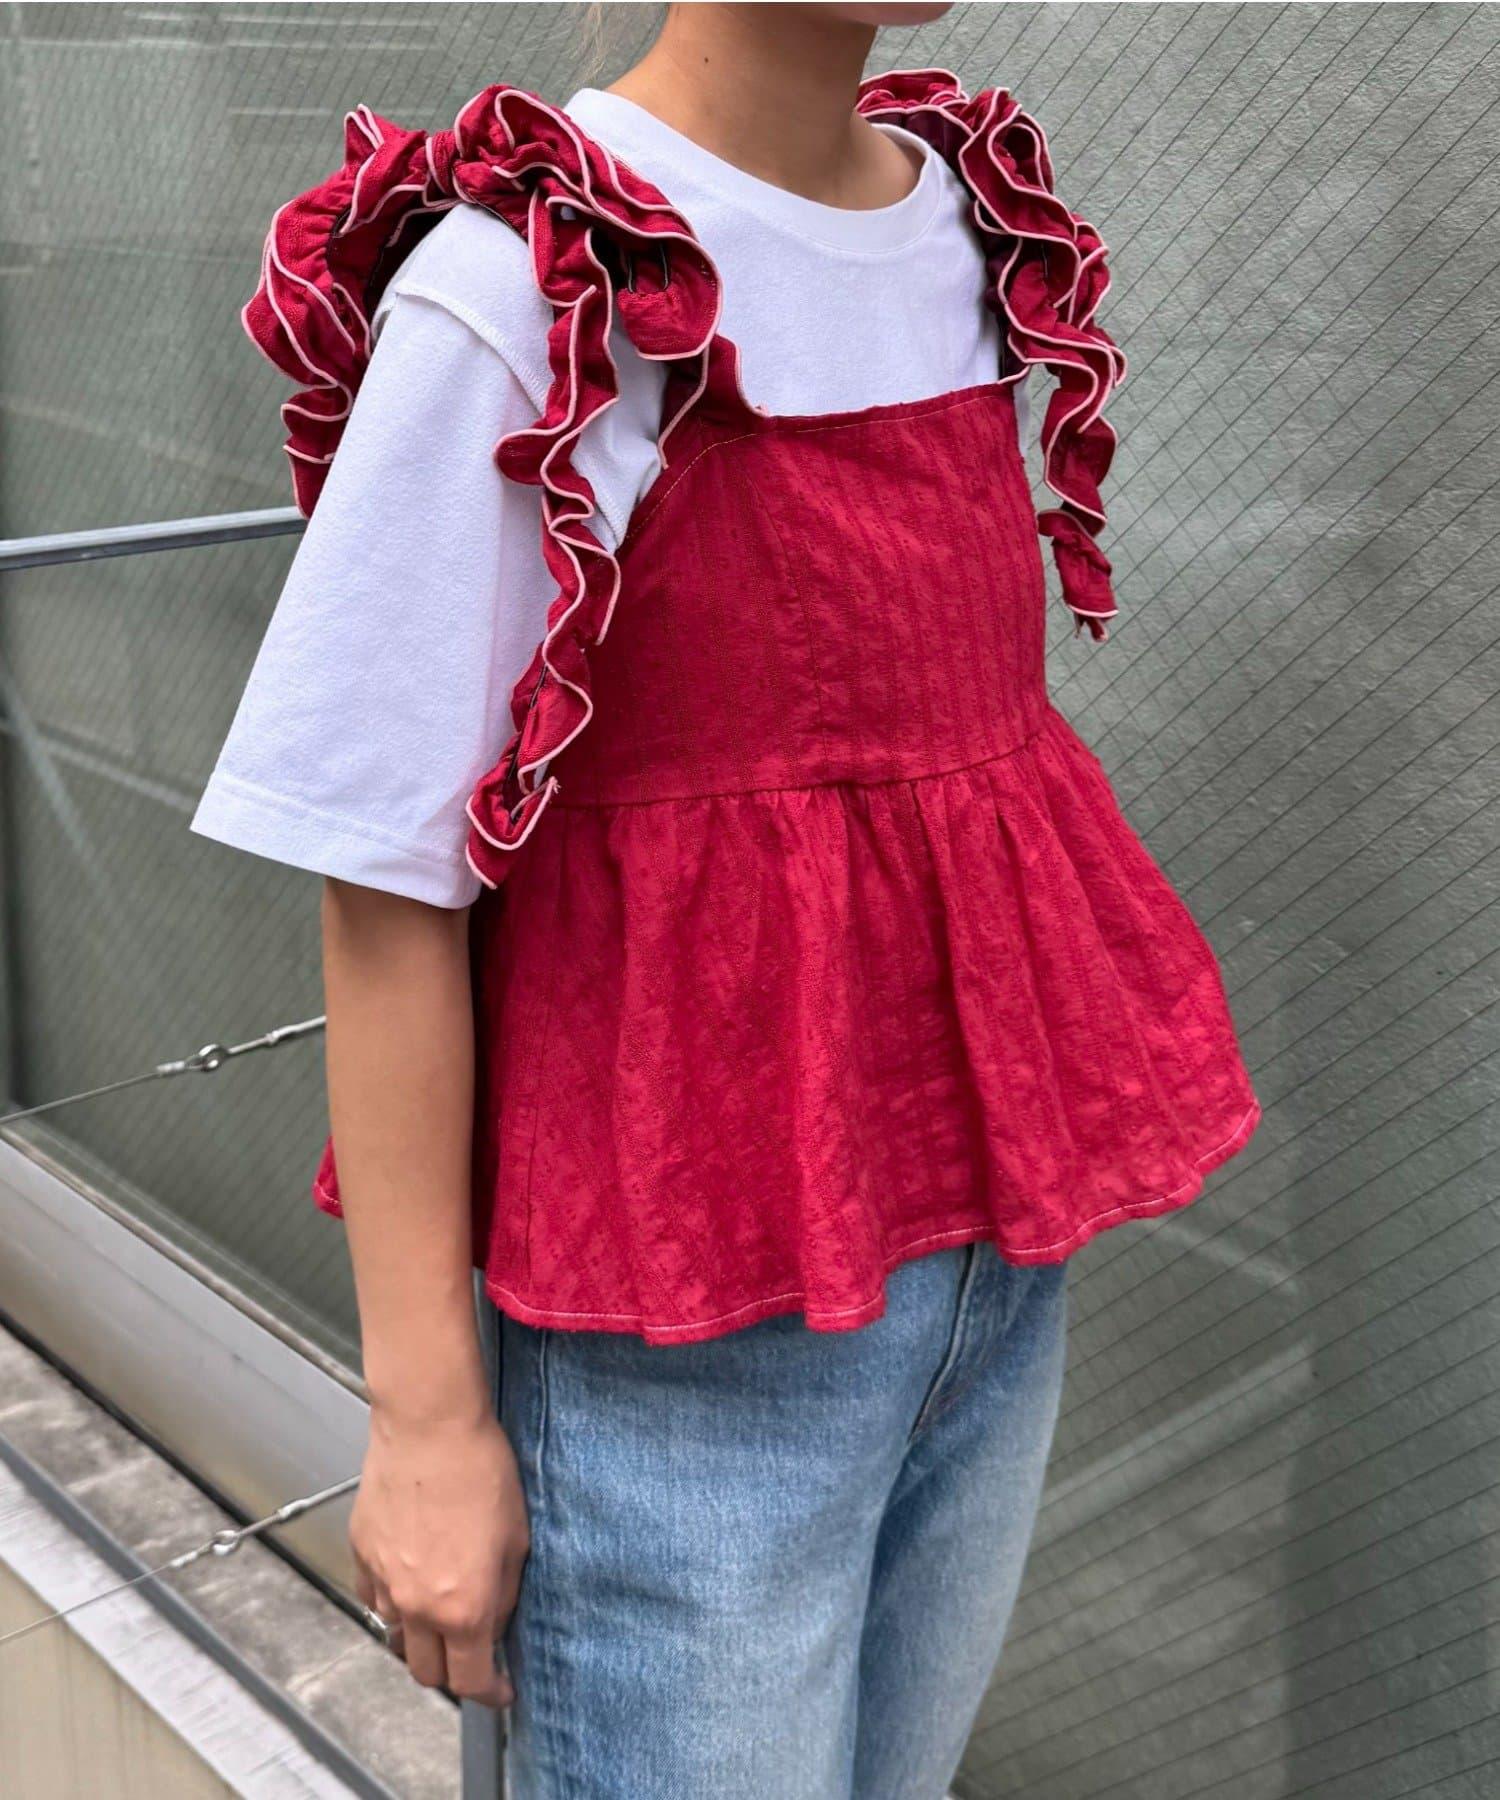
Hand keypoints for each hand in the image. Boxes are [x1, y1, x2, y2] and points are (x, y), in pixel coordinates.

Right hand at [350, 1401, 528, 1707]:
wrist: (430, 1426)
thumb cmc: (480, 1470)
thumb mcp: (517, 1537)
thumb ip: (504, 1592)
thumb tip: (495, 1621)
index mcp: (464, 1608)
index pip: (471, 1681)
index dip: (490, 1693)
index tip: (500, 1690)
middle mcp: (418, 1605)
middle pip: (426, 1671)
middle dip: (452, 1671)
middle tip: (471, 1650)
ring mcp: (383, 1582)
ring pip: (397, 1635)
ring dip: (419, 1635)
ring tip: (440, 1607)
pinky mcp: (362, 1553)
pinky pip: (373, 1596)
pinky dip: (391, 1599)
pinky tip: (410, 1575)